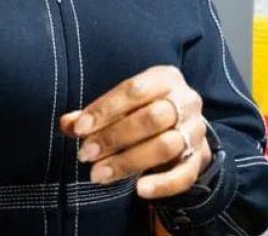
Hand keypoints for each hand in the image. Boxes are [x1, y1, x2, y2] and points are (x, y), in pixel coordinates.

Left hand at [60, 65, 211, 199]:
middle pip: (151, 118)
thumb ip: (94, 114)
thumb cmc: (142, 109)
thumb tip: (66, 124)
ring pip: (166, 146)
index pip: (133, 90)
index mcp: (164, 78)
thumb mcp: (121, 104)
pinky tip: (139, 190)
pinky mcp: (201, 158)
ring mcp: (196, 130)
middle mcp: (185, 100)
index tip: (79, 129)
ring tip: (98, 173)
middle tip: (86, 154)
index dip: (104, 110)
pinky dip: (162, 184)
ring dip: (129, 162)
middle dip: (114, 138)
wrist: (184, 125)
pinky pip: (185, 175)